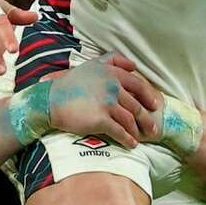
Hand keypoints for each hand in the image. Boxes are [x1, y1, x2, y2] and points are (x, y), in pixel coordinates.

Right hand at [42, 55, 163, 149]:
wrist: (49, 100)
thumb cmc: (69, 84)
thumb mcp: (91, 65)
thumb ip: (112, 60)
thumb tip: (133, 65)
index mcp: (111, 72)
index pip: (137, 84)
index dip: (149, 96)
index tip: (155, 105)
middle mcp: (112, 85)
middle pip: (136, 104)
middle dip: (147, 118)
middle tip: (153, 128)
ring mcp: (107, 102)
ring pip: (130, 119)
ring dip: (138, 130)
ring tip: (141, 137)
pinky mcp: (100, 119)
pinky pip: (120, 131)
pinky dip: (127, 139)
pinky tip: (131, 144)